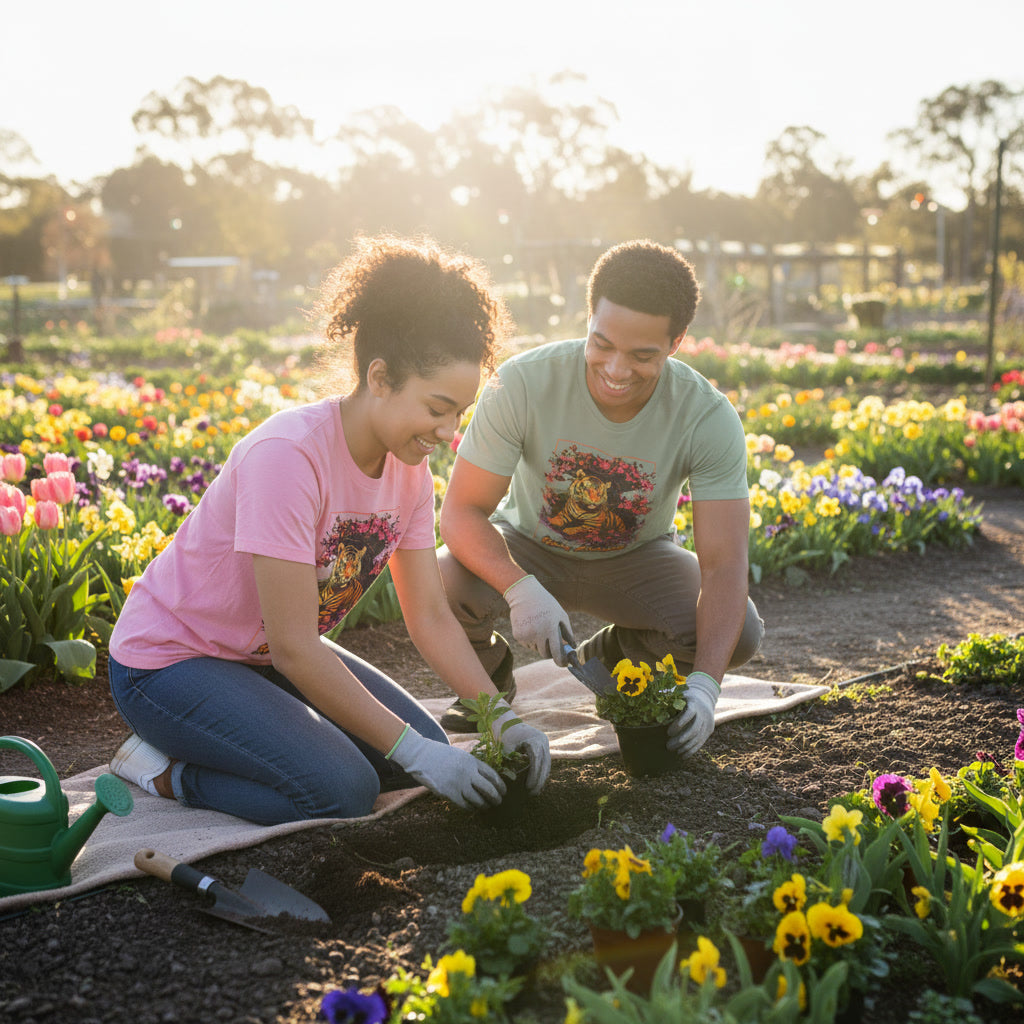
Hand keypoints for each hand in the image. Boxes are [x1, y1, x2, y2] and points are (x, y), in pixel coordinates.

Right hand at [389, 727, 504, 808]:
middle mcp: (467, 772)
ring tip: (486, 807)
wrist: (421, 754)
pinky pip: (464, 804)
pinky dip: (470, 808)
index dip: (500, 785)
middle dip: (496, 797)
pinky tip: (472, 808)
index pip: (492, 775)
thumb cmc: (441, 755)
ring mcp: (458, 783)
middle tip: (498, 802)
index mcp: (472, 761)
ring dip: (484, 805)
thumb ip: (472, 766)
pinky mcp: (448, 792)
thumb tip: (486, 780)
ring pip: (478, 799)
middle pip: (489, 789)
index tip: (504, 791)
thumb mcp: (460, 755)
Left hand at [492, 702, 550, 793]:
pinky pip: (544, 762)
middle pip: (544, 763)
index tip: (528, 787)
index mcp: (534, 739)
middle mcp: (543, 741)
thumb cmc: (504, 735)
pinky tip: (537, 784)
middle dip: (539, 780)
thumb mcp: (506, 749)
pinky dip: (541, 772)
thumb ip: (512, 763)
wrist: (507, 722)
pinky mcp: (543, 746)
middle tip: (533, 793)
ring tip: (535, 792)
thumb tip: (515, 781)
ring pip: (547, 764)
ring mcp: (545, 743)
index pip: (536, 760)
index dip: (534, 775)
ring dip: (542, 778)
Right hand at [504, 574, 571, 664]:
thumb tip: (572, 648)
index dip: (561, 661)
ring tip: (540, 627)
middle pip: (545, 654)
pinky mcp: (517, 636)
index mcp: (550, 628)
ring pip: (536, 649)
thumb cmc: (547, 604)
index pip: (556, 653)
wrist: (525, 594)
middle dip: (550, 652)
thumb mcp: (561, 615)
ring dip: (540, 644)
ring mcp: (526, 635)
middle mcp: (537, 634)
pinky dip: (531, 640)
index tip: (564, 663)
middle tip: (553, 646)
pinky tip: (531, 626)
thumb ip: (568, 633)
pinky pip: (527, 644)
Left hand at [667, 671, 719, 756]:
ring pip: (698, 738)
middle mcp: (703, 714)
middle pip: (694, 729)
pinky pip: (701, 742)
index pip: (689, 714)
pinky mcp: (709, 730)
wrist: (705, 696)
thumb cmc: (686, 696)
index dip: (679, 723)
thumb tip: (655, 699)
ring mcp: (708, 723)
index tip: (668, 732)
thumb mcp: (679, 693)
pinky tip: (683, 755)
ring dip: (685, 747)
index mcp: (695, 704)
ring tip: (674, 751)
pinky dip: (692, 750)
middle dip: (681, 739)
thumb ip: (668, 697)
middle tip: (668, 746)